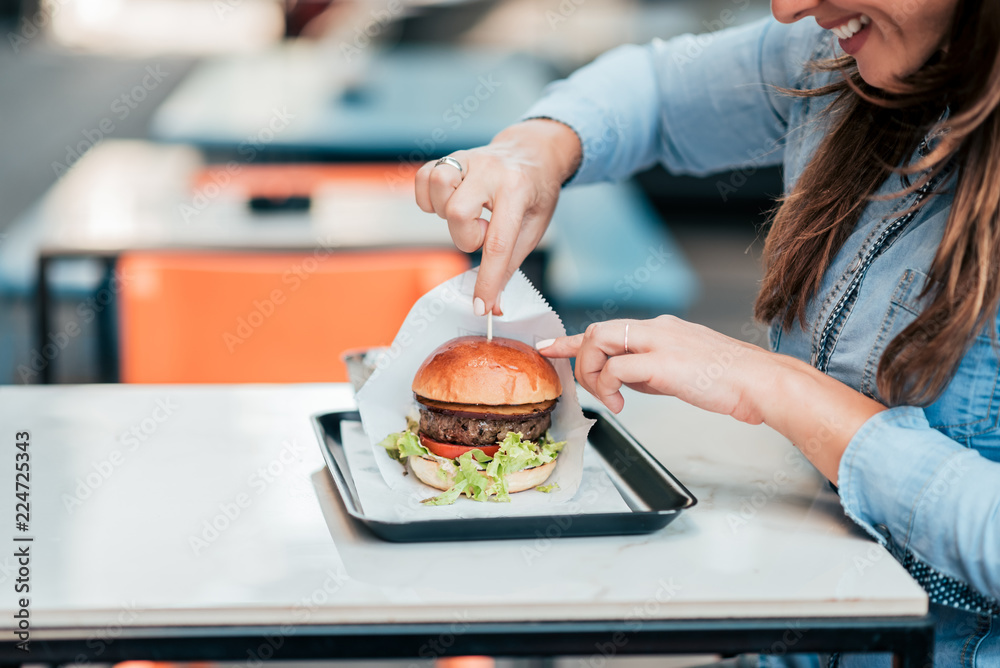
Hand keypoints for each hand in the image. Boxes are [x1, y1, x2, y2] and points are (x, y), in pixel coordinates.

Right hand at [414, 119, 580, 314]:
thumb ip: (509, 265)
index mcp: (518, 190)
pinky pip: (423, 178)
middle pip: (457, 212)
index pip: (498, 243)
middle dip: (466, 236)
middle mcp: (491, 169)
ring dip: (446, 212)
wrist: (533, 152)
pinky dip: (429, 197)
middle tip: (483, 231)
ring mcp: (468, 158)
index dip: (487, 281)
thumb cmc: (535, 194)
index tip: (481, 307)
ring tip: (467, 213)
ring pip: (439, 186)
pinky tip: (450, 201)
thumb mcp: (534, 228)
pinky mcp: (450, 156)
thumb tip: (491, 305)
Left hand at [539, 316, 771, 422]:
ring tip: (607, 398)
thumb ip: (651, 372)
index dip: (573, 339)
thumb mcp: (682, 372)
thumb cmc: (731, 381)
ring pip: (599, 340)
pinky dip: (608, 387)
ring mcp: (659, 342)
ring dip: (592, 372)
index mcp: (662, 330)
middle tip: (585, 387)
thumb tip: (626, 383)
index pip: (609, 329)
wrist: (760, 383)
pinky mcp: (662, 362)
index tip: (550, 346)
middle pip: (597, 331)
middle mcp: (657, 329)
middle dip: (580, 359)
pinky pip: (616, 369)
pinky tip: (620, 404)